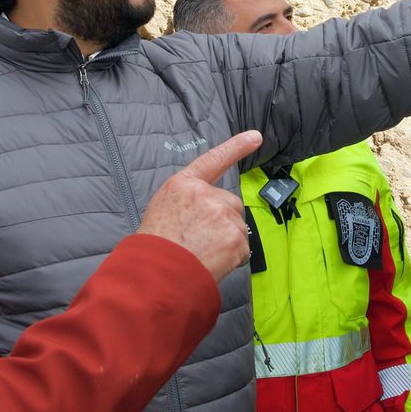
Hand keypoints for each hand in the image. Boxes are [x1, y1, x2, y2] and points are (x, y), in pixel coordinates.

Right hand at [137, 130, 261, 282]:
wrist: (156, 275)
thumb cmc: (155, 246)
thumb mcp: (162, 209)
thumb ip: (188, 201)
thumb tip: (205, 209)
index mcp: (183, 185)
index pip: (214, 160)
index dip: (236, 147)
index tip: (255, 137)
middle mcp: (205, 195)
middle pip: (230, 203)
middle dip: (223, 221)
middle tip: (200, 240)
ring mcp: (222, 215)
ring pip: (236, 226)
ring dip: (226, 240)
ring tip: (202, 253)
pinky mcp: (235, 237)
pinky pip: (242, 248)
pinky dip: (232, 258)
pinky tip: (212, 262)